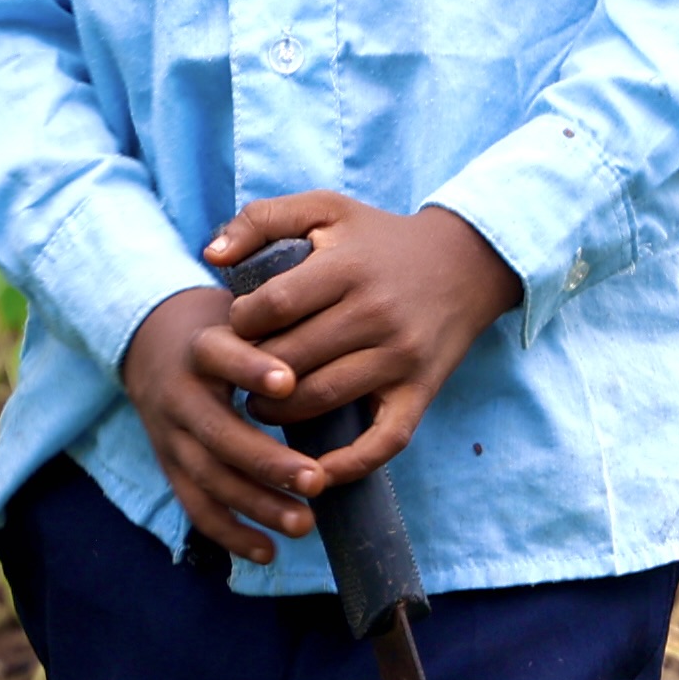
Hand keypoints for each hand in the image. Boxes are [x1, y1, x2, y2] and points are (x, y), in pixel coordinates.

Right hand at [127, 284, 320, 565]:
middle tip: (316, 480)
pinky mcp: (170, 467)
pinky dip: (231, 534)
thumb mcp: (241, 317)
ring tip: (305, 522)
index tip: (289, 381)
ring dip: (256, 504)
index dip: (250, 369)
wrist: (150, 343)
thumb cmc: (222, 330)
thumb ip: (279, 331)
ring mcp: (171, 436)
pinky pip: (197, 507)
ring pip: (210, 477)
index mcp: (200, 348)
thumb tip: (339, 347)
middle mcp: (180, 395)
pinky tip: (268, 552)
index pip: (221, 356)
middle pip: (219, 434)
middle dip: (267, 461)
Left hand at [206, 189, 521, 499]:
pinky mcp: (420, 392)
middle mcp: (376, 313)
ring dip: (281, 412)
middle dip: (253, 371)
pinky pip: (383, 441)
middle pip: (292, 358)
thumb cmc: (380, 237)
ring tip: (262, 405)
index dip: (241, 323)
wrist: (467, 262)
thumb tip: (211, 255)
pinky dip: (348, 464)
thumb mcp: (324, 208)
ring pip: (324, 398)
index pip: (274, 306)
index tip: (237, 328)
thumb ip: (262, 220)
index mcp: (347, 267)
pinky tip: (315, 471)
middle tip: (237, 375)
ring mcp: (401, 357)